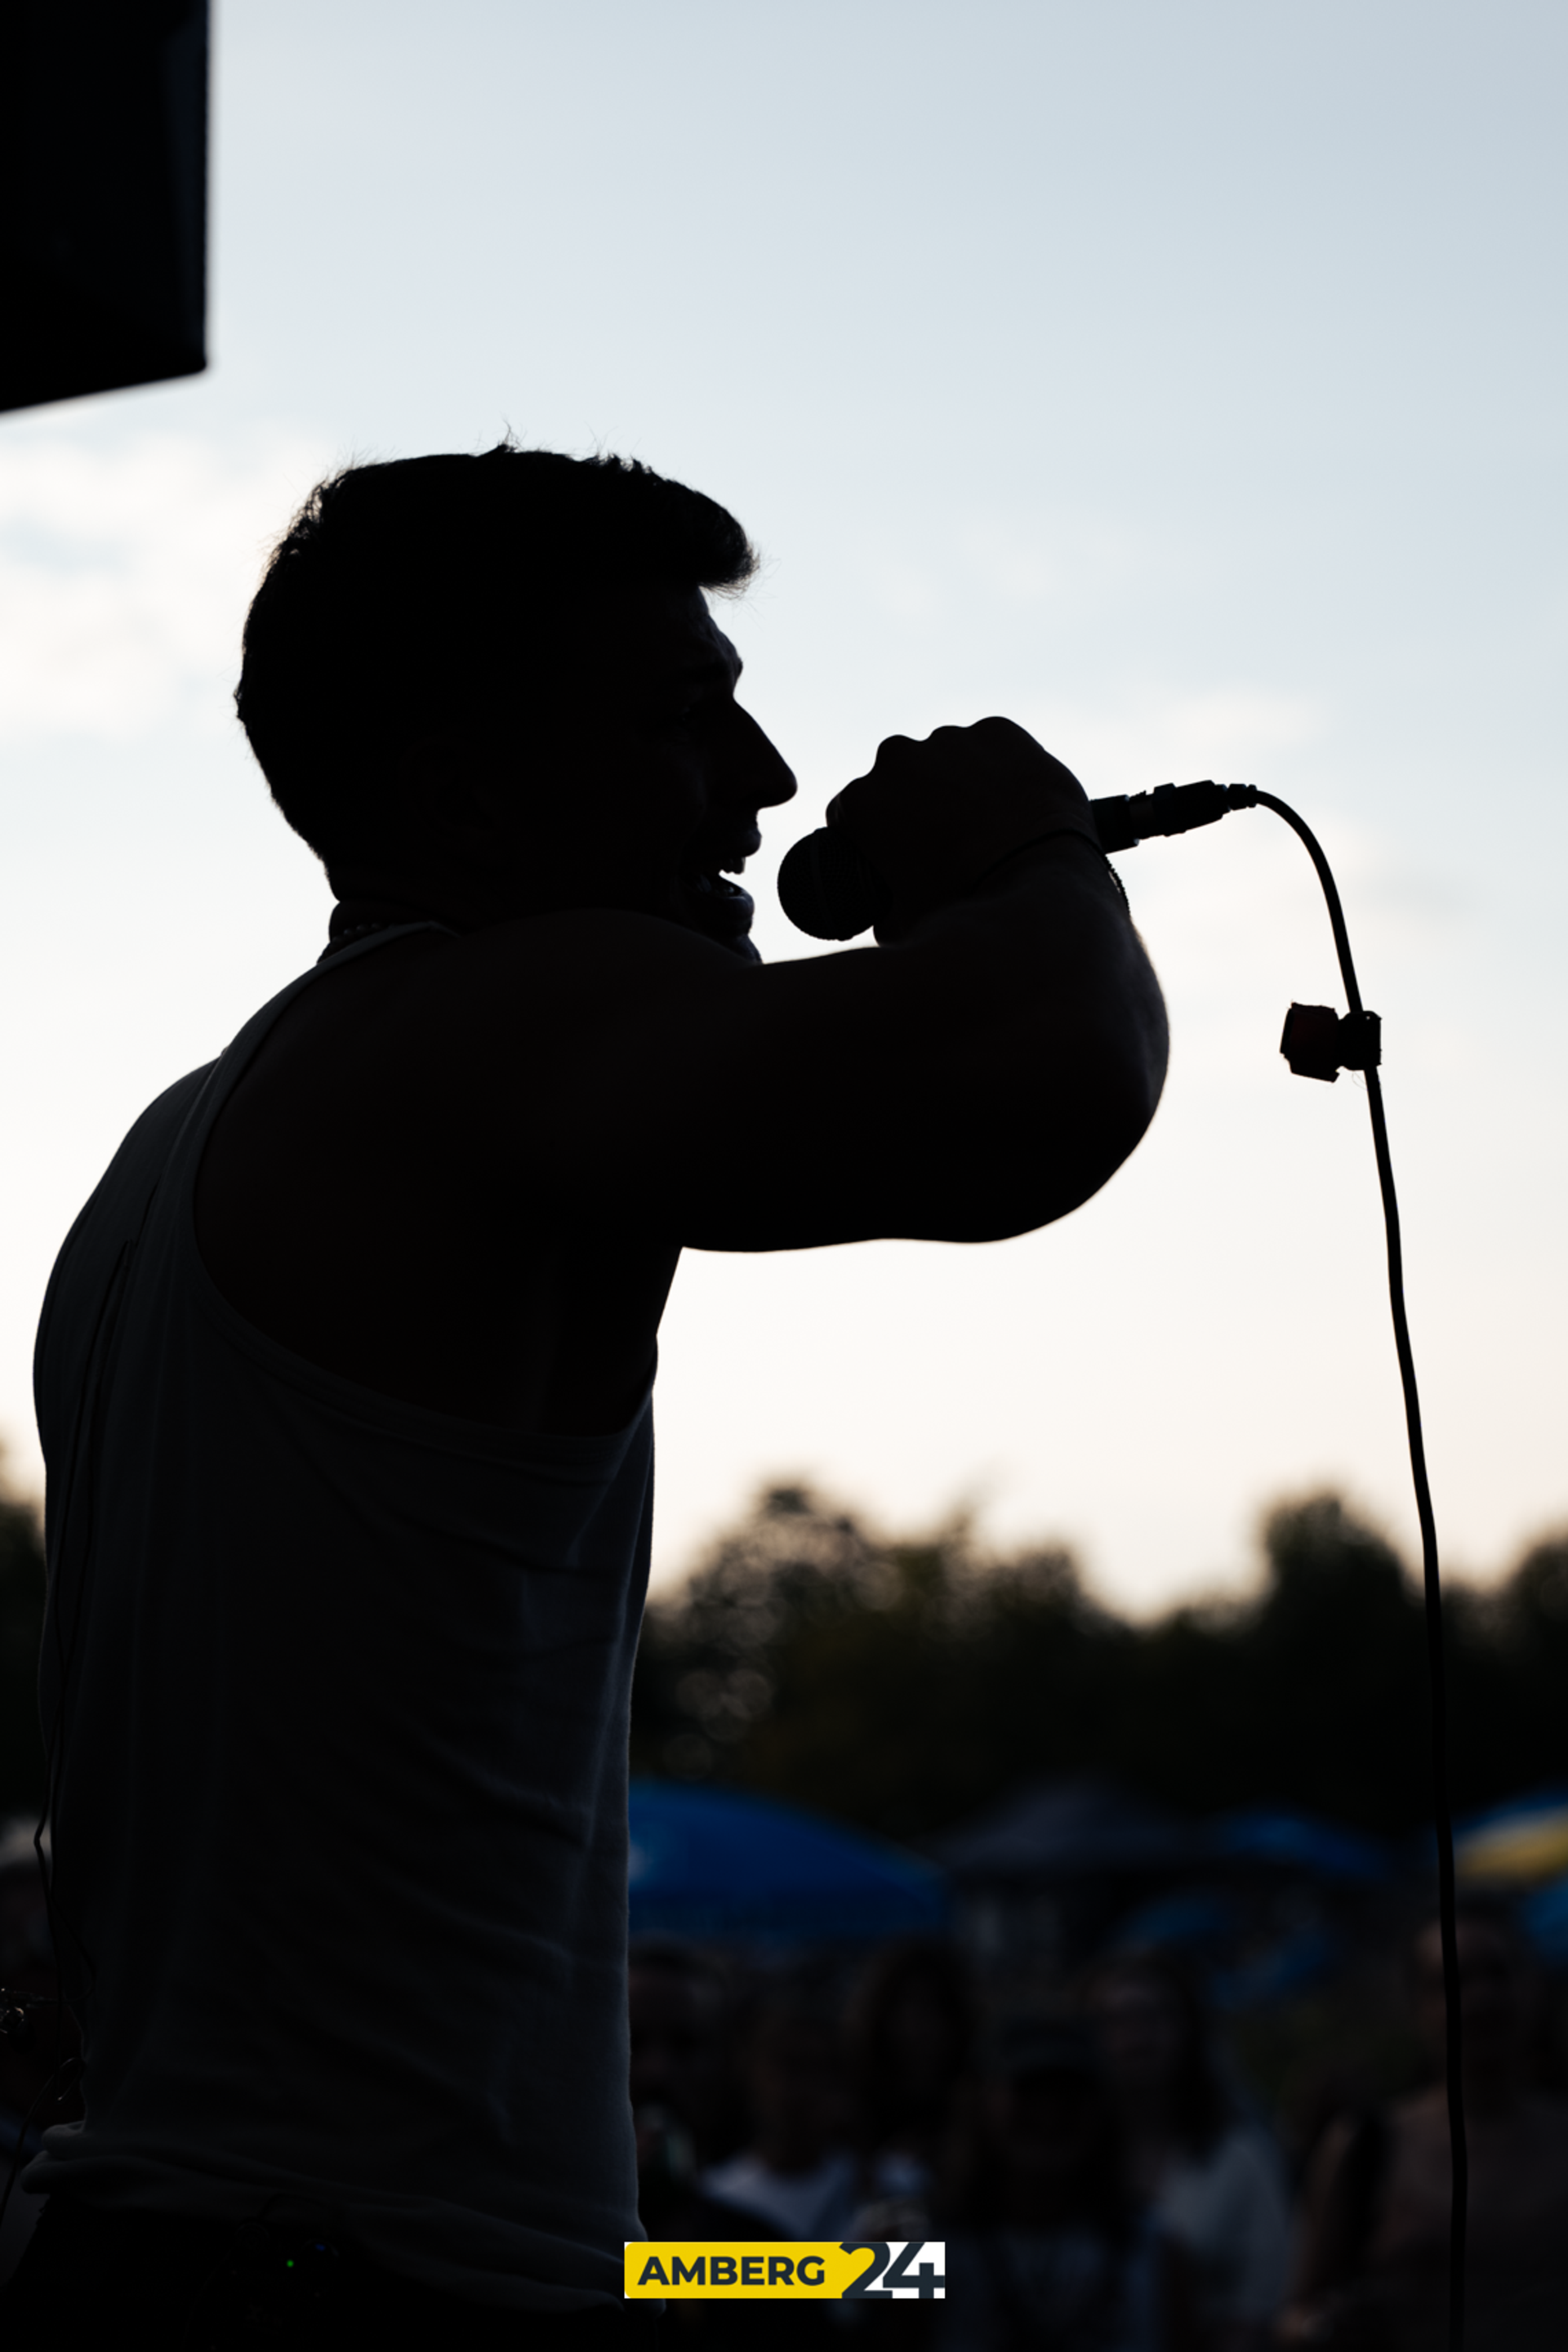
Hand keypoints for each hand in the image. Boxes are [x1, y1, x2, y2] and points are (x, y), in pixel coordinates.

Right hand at [825, 716, 1096, 938]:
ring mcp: (951, 740)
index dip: (870, 835)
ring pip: (946, 758)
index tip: (894, 852)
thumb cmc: (963, 913)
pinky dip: (1001, 767)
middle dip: (913, 802)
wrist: (1038, 891)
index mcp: (861, 801)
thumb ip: (878, 904)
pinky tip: (1015, 802)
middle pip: (898, 778)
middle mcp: (897, 758)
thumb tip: (883, 907)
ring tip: (987, 825)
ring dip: (958, 781)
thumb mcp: (898, 925)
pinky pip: (993, 746)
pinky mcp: (1000, 731)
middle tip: (946, 842)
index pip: (851, 811)